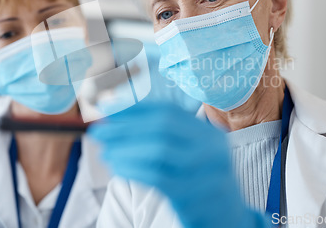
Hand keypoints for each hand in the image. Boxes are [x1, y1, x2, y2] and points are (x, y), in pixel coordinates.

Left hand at [88, 101, 268, 227]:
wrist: (227, 219)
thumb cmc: (197, 182)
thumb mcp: (189, 154)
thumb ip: (160, 136)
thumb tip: (115, 118)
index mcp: (209, 133)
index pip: (168, 111)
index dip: (135, 108)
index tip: (106, 109)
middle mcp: (213, 148)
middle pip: (162, 127)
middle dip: (125, 127)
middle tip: (97, 131)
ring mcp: (207, 172)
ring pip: (159, 151)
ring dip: (125, 149)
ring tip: (104, 152)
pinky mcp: (195, 197)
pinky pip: (157, 177)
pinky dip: (132, 169)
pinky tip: (117, 168)